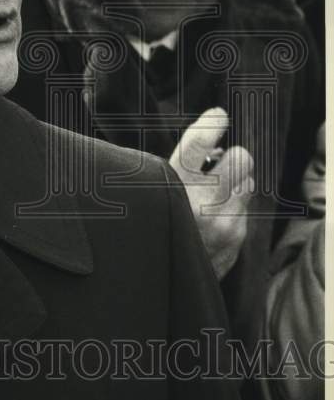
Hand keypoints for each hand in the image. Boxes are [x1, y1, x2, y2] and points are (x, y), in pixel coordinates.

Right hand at [169, 108, 254, 279]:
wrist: (160, 282)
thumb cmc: (152, 226)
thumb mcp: (151, 192)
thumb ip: (176, 168)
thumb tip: (211, 145)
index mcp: (171, 189)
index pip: (197, 144)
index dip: (211, 124)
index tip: (217, 117)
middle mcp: (200, 205)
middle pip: (241, 159)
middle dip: (232, 158)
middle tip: (218, 164)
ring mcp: (224, 223)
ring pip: (247, 183)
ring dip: (234, 184)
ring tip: (212, 195)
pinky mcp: (236, 238)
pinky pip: (244, 209)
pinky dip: (232, 209)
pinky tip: (212, 220)